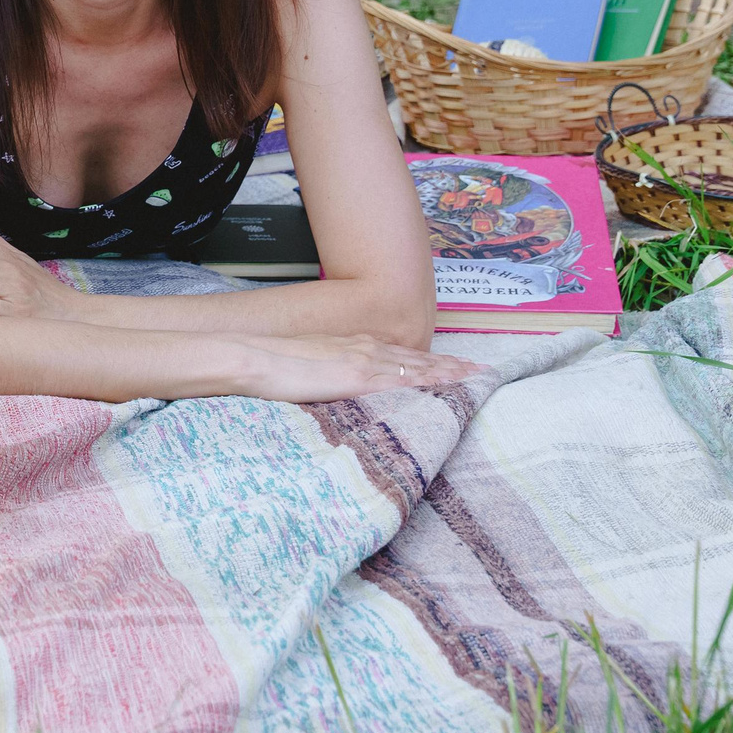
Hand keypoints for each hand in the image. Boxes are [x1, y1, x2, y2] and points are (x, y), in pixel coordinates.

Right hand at [222, 334, 481, 404]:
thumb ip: (327, 374)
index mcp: (351, 346)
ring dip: (449, 370)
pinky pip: (406, 378)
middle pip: (416, 358)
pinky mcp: (361, 375)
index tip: (450, 364)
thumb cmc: (269, 365)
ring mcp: (365, 361)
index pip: (398, 354)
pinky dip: (432, 379)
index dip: (427, 360)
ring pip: (419, 365)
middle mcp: (364, 348)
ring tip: (476, 375)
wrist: (253, 358)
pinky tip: (451, 384)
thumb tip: (334, 386)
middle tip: (479, 369)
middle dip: (448, 364)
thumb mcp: (305, 367)